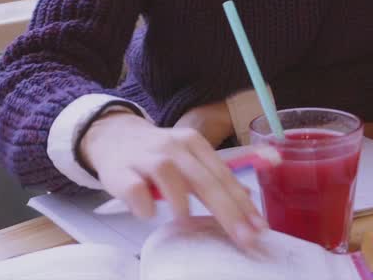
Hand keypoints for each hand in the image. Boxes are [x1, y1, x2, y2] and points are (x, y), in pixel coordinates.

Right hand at [79, 109, 265, 247]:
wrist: (113, 136)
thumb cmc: (158, 154)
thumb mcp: (190, 158)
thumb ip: (215, 177)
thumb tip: (247, 199)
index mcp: (195, 144)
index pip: (224, 175)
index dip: (243, 203)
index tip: (259, 227)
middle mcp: (174, 147)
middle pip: (204, 178)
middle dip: (228, 210)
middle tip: (243, 236)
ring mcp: (146, 157)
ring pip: (168, 174)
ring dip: (181, 200)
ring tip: (187, 220)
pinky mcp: (121, 170)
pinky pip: (134, 188)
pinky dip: (143, 202)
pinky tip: (149, 213)